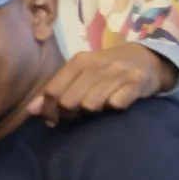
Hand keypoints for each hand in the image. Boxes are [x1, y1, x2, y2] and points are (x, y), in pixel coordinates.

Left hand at [30, 44, 176, 124]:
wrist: (147, 59)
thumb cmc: (106, 70)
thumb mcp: (80, 74)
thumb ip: (56, 90)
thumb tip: (31, 111)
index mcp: (79, 62)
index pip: (53, 91)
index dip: (49, 111)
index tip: (53, 120)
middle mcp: (97, 65)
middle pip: (68, 102)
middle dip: (69, 114)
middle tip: (77, 114)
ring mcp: (117, 73)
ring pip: (90, 105)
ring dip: (92, 112)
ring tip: (98, 107)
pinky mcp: (135, 82)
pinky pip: (115, 105)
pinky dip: (113, 108)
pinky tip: (116, 103)